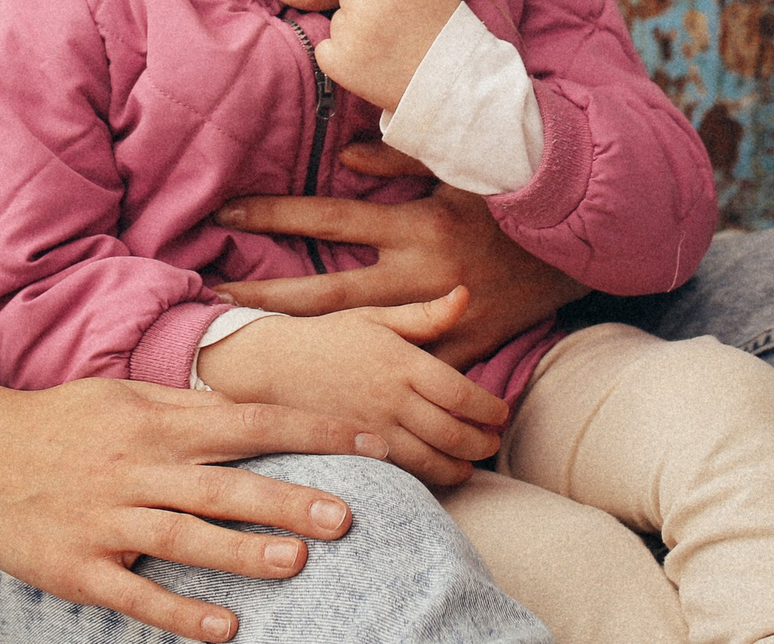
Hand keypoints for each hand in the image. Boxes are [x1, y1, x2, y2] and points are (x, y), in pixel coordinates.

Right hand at [0, 366, 387, 642]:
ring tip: (296, 561)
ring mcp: (107, 517)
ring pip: (185, 534)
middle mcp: (138, 466)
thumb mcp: (124, 396)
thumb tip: (256, 413)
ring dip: (243, 551)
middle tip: (348, 512)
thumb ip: (187, 411)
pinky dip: (179, 612)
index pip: (250, 420)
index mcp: (156, 420)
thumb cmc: (59, 421)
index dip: (313, 429)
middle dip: (289, 496)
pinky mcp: (78, 565)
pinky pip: (136, 593)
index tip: (370, 441)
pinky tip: (224, 629)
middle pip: (225, 482)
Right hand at [195, 288, 507, 485]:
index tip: (501, 413)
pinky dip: (427, 478)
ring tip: (470, 464)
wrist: (272, 365)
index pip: (463, 395)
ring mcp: (374, 429)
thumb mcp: (376, 317)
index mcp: (403, 362)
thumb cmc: (329, 337)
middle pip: (454, 433)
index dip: (491, 409)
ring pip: (432, 461)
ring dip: (460, 467)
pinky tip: (436, 473)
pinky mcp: (356, 451)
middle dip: (482, 444)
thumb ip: (425, 315)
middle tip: (492, 443)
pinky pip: (402, 473)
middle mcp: (392, 398)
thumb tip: (466, 294)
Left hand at [216, 151, 588, 369]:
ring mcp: (437, 318)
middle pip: (326, 288)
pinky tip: (326, 397)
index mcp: (414, 224)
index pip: (329, 215)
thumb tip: (342, 151)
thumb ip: (398, 157)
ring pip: (356, 335)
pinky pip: (409, 375)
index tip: (228, 211)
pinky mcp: (460, 349)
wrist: (580, 244)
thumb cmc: (512, 197)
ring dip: (302, 338)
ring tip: (251, 344)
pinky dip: (370, 387)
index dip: (276, 213)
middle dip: (267, 291)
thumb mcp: (456, 167)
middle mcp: (418, 273)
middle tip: (215, 294)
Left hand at [301, 0, 458, 111]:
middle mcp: (362, 10)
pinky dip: (340, 54)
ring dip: (356, 29)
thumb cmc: (446, 34)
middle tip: (396, 25)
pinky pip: (326, 48)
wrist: (450, 88)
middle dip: (364, 2)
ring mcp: (348, 40)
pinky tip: (369, 62)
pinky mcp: (338, 67)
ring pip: (340, 21)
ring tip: (390, 48)